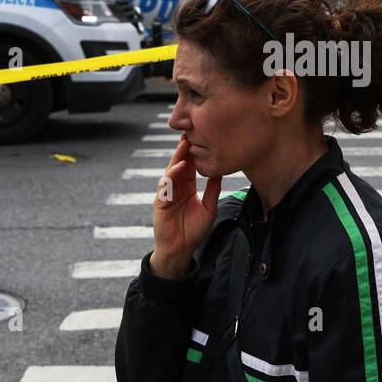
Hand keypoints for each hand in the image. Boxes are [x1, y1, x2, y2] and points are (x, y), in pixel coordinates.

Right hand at [151, 134, 221, 278]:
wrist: (180, 250)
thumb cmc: (193, 231)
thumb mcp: (209, 207)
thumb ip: (213, 190)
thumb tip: (221, 172)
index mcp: (187, 187)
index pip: (191, 165)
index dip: (196, 152)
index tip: (203, 138)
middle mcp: (176, 188)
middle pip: (180, 163)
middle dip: (185, 148)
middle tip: (192, 131)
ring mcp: (167, 194)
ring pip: (172, 170)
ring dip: (178, 157)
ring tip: (185, 143)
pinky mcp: (160, 202)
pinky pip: (166, 185)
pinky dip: (172, 175)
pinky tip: (180, 166)